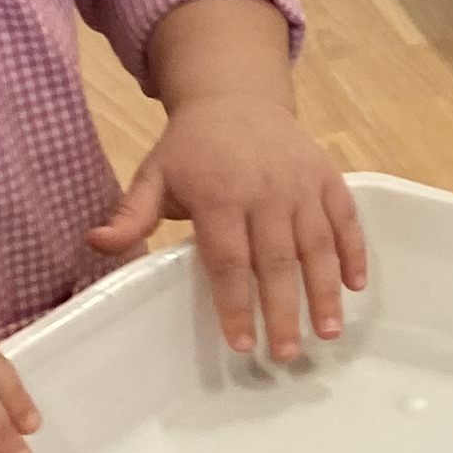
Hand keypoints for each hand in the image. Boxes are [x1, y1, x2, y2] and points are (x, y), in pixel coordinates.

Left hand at [91, 96, 365, 361]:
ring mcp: (301, 185)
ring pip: (317, 245)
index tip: (241, 344)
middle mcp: (265, 192)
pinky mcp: (328, 178)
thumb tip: (96, 243)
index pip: (229, 261)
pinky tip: (356, 287)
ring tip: (329, 332)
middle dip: (284, 311)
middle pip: (277, 261)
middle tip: (286, 354)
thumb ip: (131, 214)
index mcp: (219, 195)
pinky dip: (355, 252)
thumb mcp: (154, 173)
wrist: (236, 97)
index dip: (236, 304)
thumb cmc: (192, 147)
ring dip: (325, 291)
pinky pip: (346, 219)